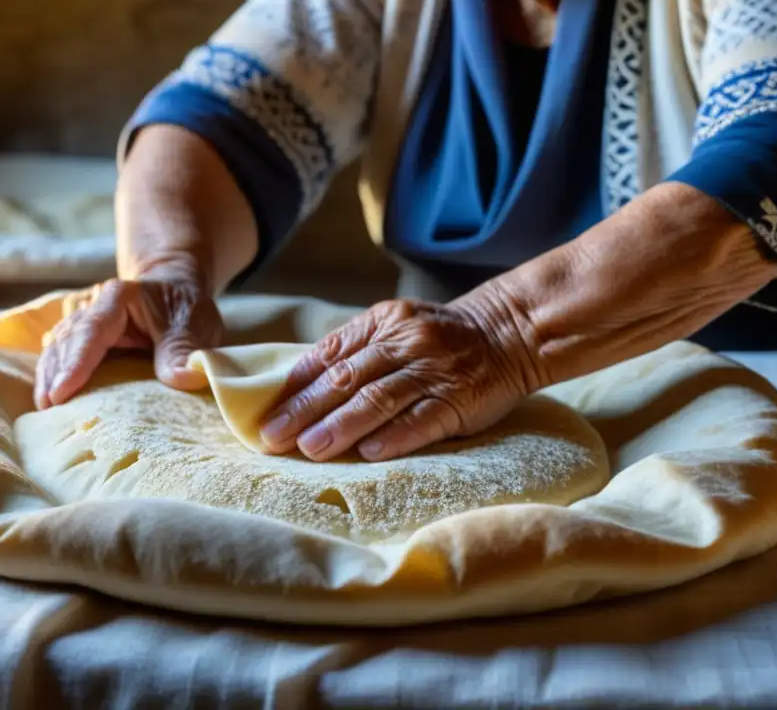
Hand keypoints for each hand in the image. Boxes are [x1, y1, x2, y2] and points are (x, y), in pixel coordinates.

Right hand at [34, 266, 222, 408]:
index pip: (92, 331)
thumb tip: (182, 378)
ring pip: (57, 350)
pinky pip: (62, 360)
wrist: (177, 292)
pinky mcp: (84, 344)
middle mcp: (94, 310)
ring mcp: (85, 327)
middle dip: (54, 375)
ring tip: (44, 411)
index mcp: (118, 298)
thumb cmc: (185, 307)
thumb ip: (184, 348)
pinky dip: (54, 380)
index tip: (62, 392)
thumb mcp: (195, 322)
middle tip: (47, 409)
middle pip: (66, 341)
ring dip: (48, 379)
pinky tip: (50, 404)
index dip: (76, 362)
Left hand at [258, 297, 534, 461]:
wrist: (510, 333)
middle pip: (346, 379)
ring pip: (378, 399)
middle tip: (273, 437)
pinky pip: (423, 418)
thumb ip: (355, 350)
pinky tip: (368, 453)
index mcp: (382, 323)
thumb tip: (300, 385)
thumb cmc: (441, 338)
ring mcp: (433, 371)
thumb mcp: (397, 327)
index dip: (295, 387)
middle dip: (305, 411)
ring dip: (340, 426)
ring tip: (309, 449)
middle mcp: (405, 343)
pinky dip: (394, 436)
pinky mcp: (459, 398)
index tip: (266, 413)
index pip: (329, 355)